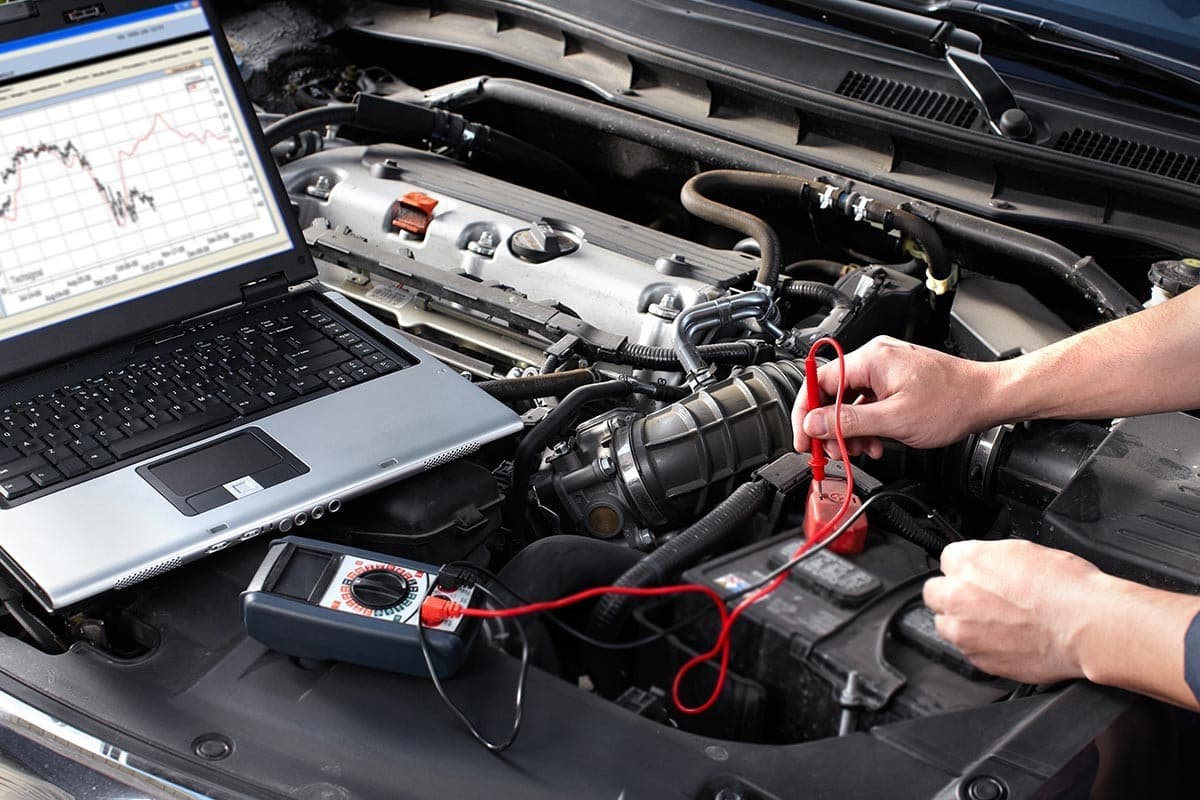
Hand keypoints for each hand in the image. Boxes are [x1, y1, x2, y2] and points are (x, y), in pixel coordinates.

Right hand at [791, 336, 998, 457]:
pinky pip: (868, 401)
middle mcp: (875, 357)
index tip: (803, 438)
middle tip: (831, 452)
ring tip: (861, 450)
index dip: (805, 413)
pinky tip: (875, 441)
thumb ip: (848, 422)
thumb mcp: (894, 420)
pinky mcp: (896, 380)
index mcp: (871, 359)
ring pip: (850, 400)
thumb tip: (813, 424)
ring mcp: (886, 368)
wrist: (987, 398)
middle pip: (833, 393)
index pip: (818, 381)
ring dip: (850, 429)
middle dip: (830, 426)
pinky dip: (867, 423)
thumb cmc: (952, 402)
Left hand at [922, 539, 1106, 683]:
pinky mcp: (978, 659)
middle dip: (954, 595)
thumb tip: (985, 566)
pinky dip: (982, 646)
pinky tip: (1008, 639)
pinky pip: (968, 650)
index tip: (978, 576)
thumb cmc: (1067, 588)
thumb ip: (991, 559)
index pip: (947, 561)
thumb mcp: (1024, 551)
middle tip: (981, 599)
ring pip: (946, 625)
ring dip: (963, 622)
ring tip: (996, 622)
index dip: (966, 569)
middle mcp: (957, 595)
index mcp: (967, 562)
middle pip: (936, 593)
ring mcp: (964, 631)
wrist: (1088, 626)